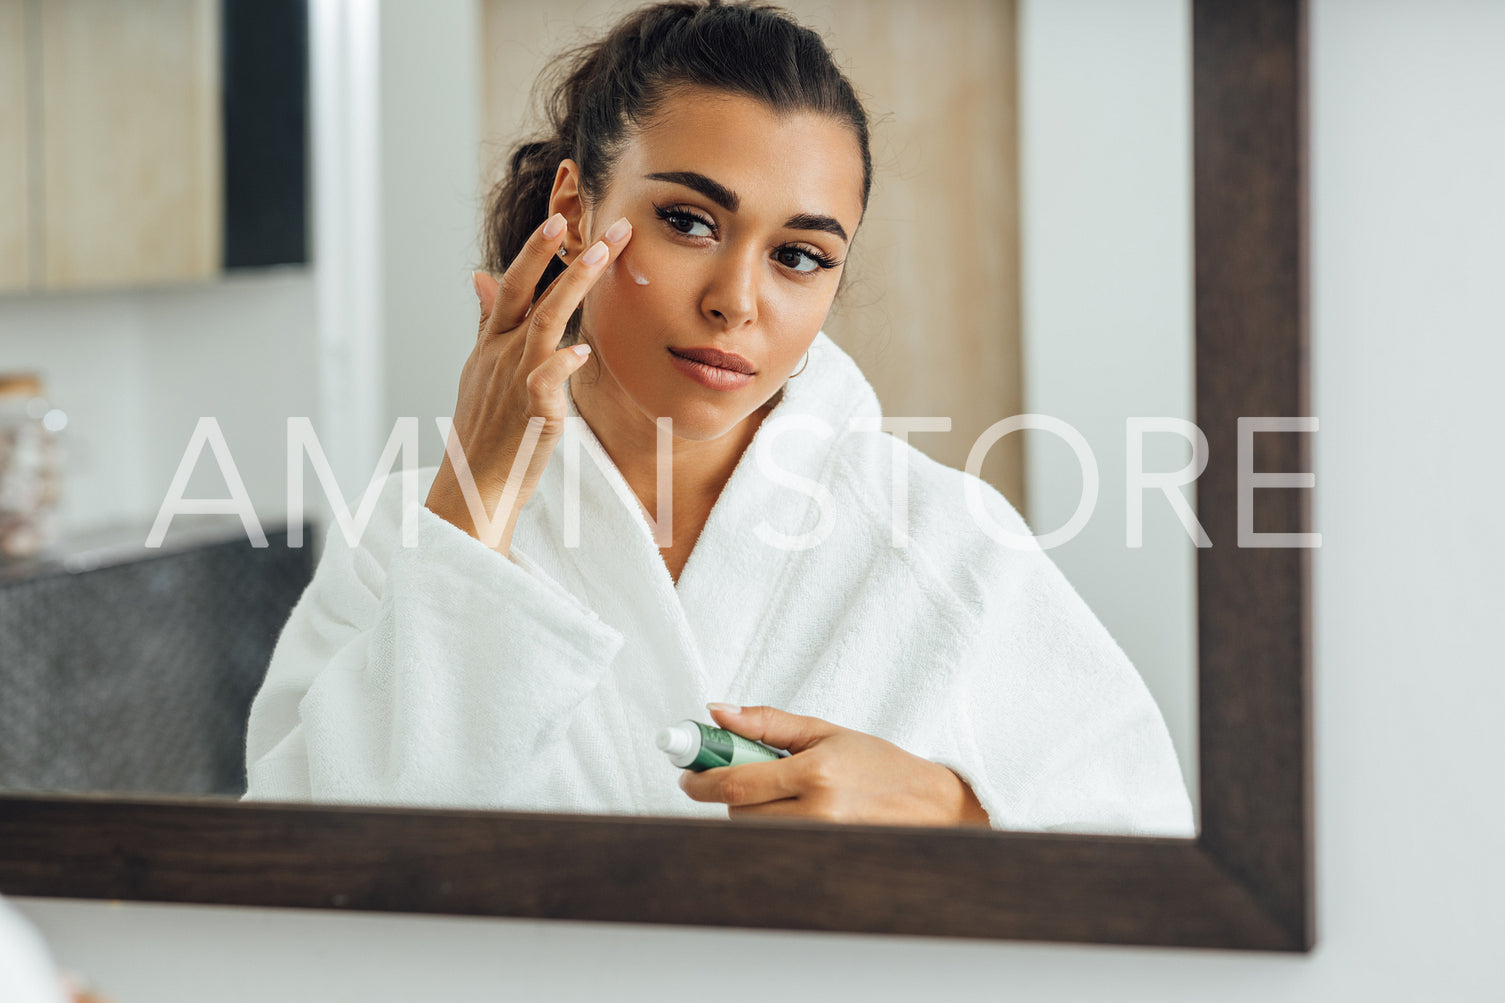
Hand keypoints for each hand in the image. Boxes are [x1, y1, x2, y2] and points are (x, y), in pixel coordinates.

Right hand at [425, 212, 632, 553]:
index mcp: (491, 344)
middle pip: (529, 292)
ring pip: (544, 322)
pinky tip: (582, 351)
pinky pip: (544, 381)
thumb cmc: (486, 432)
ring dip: (573, 285)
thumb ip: (488, 322)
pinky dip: (561, 364)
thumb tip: (481, 275)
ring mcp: (514, 381)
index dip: (534, 250)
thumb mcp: (481, 370)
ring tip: (602, 256)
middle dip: (560, 253)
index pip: (513, 285)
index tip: (558, 217)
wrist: (475, 487)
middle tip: (602, 227)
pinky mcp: (531, 413)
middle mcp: (500, 354)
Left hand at [678, 704, 991, 826]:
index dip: (700, 779)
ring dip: (750, 811)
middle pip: (737, 812)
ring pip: (753, 832)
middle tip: (742, 772)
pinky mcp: (823, 859)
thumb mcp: (824, 731)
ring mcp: (820, 841)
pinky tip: (790, 813)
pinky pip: (775, 846)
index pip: (735, 784)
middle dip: (728, 791)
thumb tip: (717, 711)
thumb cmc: (879, 764)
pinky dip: (769, 829)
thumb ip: (767, 722)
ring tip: (781, 791)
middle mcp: (816, 812)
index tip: (687, 772)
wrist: (928, 805)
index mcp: (814, 773)